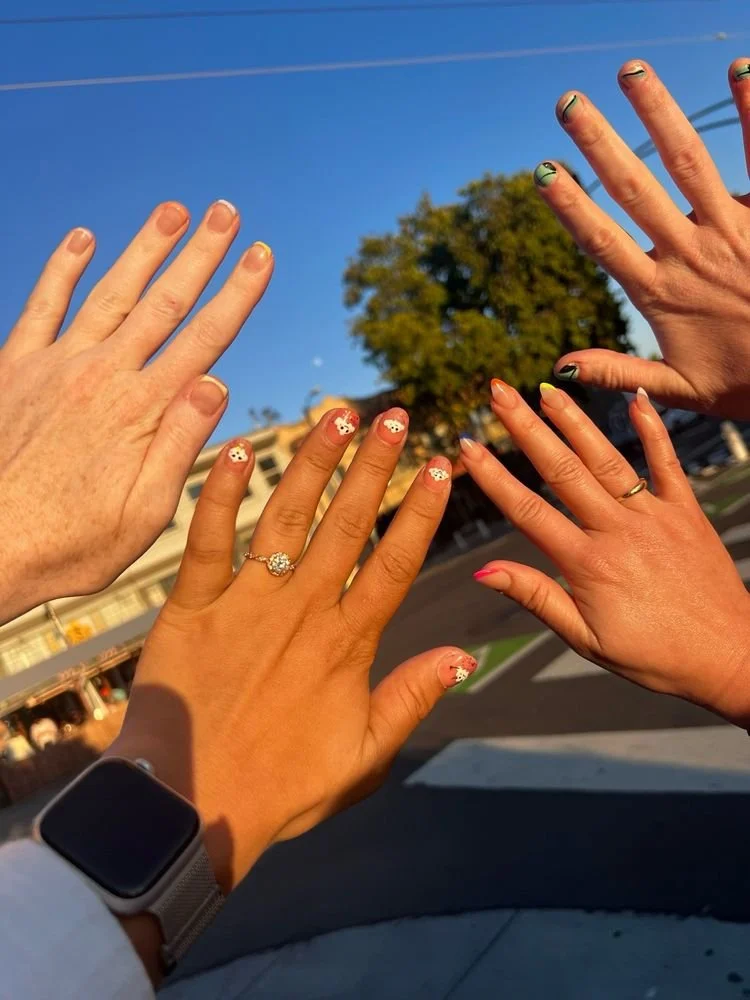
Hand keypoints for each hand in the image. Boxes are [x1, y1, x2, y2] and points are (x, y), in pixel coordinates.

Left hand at [0, 201, 272, 621]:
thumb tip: (218, 383)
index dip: (237, 294)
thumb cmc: (69, 543)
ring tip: (172, 210)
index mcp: (142, 411)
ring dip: (143, 248)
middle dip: (200, 253)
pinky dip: (61, 269)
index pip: (204, 339)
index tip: (261, 257)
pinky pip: (42, 305)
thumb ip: (179, 445)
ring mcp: (57, 365)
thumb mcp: (143, 514)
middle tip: (225, 211)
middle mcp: (103, 375)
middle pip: (164, 302)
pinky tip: (80, 238)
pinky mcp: (17, 368)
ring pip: (110, 291)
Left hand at [109, 406, 473, 898]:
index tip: (441, 466)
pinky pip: (207, 539)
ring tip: (339, 416)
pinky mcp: (192, 606)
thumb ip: (412, 698)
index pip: (395, 562)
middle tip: (396, 416)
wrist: (190, 807)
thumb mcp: (365, 755)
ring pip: (288, 517)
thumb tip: (464, 656)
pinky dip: (221, 493)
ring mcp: (245, 603)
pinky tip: (238, 449)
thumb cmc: (281, 788)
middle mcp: (302, 610)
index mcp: (347, 643)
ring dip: (315, 463)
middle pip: (348, 524)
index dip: (421, 511)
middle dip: (376, 466)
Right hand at [459, 379, 749, 726]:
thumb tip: (483, 571)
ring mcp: (655, 516)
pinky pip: (667, 461)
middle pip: (562, 470)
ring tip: (547, 388)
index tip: (466, 446)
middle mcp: (619, 531)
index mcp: (588, 565)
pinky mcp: (686, 511)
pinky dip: (651, 428)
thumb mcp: (587, 639)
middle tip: (498, 393)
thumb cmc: (656, 657)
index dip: (493, 476)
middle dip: (525, 427)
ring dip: (573, 420)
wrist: (731, 658)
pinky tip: (633, 398)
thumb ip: (536, 597)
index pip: (528, 511)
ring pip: (606, 458)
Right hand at [536, 58, 749, 418]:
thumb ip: (620, 372)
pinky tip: (740, 68)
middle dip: (600, 143)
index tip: (543, 172)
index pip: (603, 241)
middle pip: (636, 190)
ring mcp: (734, 232)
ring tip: (631, 71)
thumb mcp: (679, 389)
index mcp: (661, 293)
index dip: (570, 206)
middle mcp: (692, 254)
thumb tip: (559, 367)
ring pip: (689, 163)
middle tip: (570, 103)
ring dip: (658, 114)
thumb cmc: (746, 384)